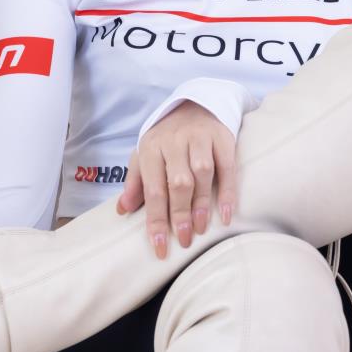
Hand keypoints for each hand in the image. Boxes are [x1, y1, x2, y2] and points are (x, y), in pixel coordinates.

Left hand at [115, 100, 238, 256]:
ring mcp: (200, 138)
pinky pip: (227, 167)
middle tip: (183, 240)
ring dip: (202, 204)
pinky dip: (228, 191)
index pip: (153, 189)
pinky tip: (227, 214)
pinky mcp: (222, 138)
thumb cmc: (167, 140)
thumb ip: (135, 183)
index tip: (160, 246)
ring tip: (200, 228)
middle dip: (180, 214)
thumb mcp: (145, 156)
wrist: (196, 105)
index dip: (156, 220)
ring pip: (202, 173)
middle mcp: (174, 142)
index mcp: (151, 148)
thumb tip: (122, 210)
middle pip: (178, 182)